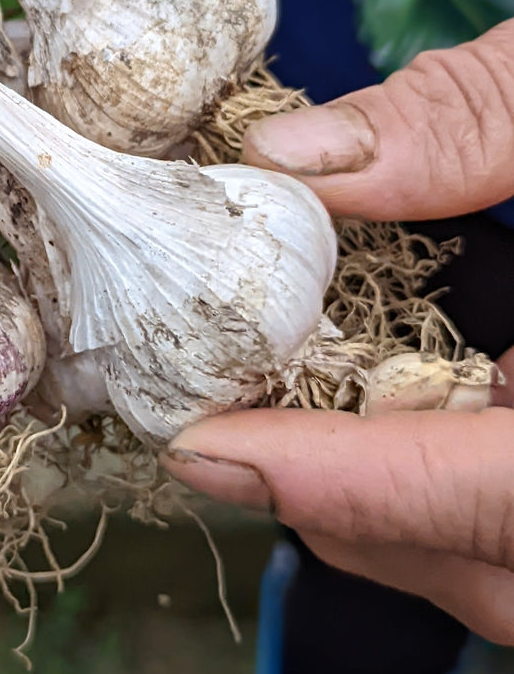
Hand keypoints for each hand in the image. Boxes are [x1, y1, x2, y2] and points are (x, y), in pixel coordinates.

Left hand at [164, 25, 513, 639]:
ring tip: (274, 426)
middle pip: (499, 564)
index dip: (352, 486)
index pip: (502, 494)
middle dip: (345, 508)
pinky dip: (440, 490)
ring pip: (513, 571)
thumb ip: (464, 125)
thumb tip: (289, 158)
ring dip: (385, 509)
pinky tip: (378, 417)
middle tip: (217, 433)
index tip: (212, 454)